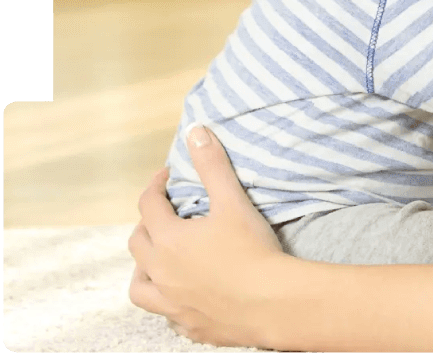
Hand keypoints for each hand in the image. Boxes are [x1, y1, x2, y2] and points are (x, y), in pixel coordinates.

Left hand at [128, 125, 286, 346]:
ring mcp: (171, 303)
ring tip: (156, 262)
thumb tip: (196, 131)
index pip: (148, 205)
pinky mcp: (189, 325)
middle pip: (137, 244)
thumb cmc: (252, 250)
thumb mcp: (233, 202)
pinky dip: (169, 303)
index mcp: (168, 240)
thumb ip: (213, 166)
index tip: (166, 178)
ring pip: (140, 286)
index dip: (155, 186)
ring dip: (143, 270)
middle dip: (147, 224)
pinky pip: (167, 315)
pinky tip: (183, 297)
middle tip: (165, 215)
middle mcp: (160, 273)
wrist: (272, 303)